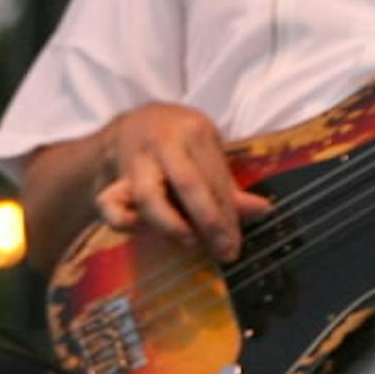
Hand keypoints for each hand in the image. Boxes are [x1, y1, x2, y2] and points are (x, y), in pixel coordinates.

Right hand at [94, 102, 269, 261]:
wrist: (134, 122)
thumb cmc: (181, 139)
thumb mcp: (207, 149)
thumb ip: (227, 182)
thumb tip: (263, 211)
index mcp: (195, 131)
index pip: (215, 177)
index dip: (228, 213)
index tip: (236, 243)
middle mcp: (164, 143)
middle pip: (188, 184)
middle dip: (209, 221)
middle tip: (224, 251)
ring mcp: (136, 160)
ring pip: (148, 196)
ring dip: (171, 225)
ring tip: (191, 242)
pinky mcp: (112, 177)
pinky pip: (110, 205)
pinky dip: (127, 223)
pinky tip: (146, 233)